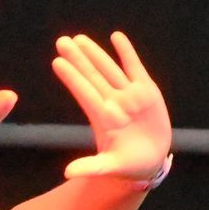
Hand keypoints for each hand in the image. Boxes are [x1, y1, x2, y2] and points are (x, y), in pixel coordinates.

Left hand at [51, 31, 171, 180]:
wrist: (151, 162)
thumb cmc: (127, 165)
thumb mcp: (110, 167)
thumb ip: (91, 167)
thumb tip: (67, 173)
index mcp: (103, 118)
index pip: (84, 93)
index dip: (72, 77)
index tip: (57, 62)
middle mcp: (113, 102)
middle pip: (93, 76)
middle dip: (78, 59)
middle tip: (62, 41)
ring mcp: (129, 95)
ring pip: (110, 69)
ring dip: (96, 53)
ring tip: (80, 39)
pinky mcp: (147, 92)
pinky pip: (135, 68)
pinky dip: (127, 53)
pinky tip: (116, 36)